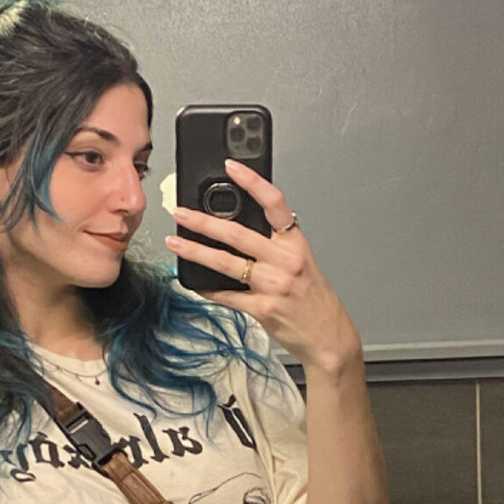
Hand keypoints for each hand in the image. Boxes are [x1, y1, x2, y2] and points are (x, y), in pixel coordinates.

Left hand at [166, 159, 363, 373]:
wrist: (328, 336)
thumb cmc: (313, 299)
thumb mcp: (302, 262)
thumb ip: (275, 245)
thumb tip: (239, 230)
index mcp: (295, 244)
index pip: (274, 204)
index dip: (253, 182)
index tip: (232, 167)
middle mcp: (285, 261)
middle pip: (238, 233)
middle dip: (204, 222)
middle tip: (182, 213)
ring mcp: (273, 285)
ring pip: (226, 262)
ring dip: (195, 251)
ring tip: (175, 242)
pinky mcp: (262, 309)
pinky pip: (226, 295)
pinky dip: (206, 288)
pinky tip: (192, 281)